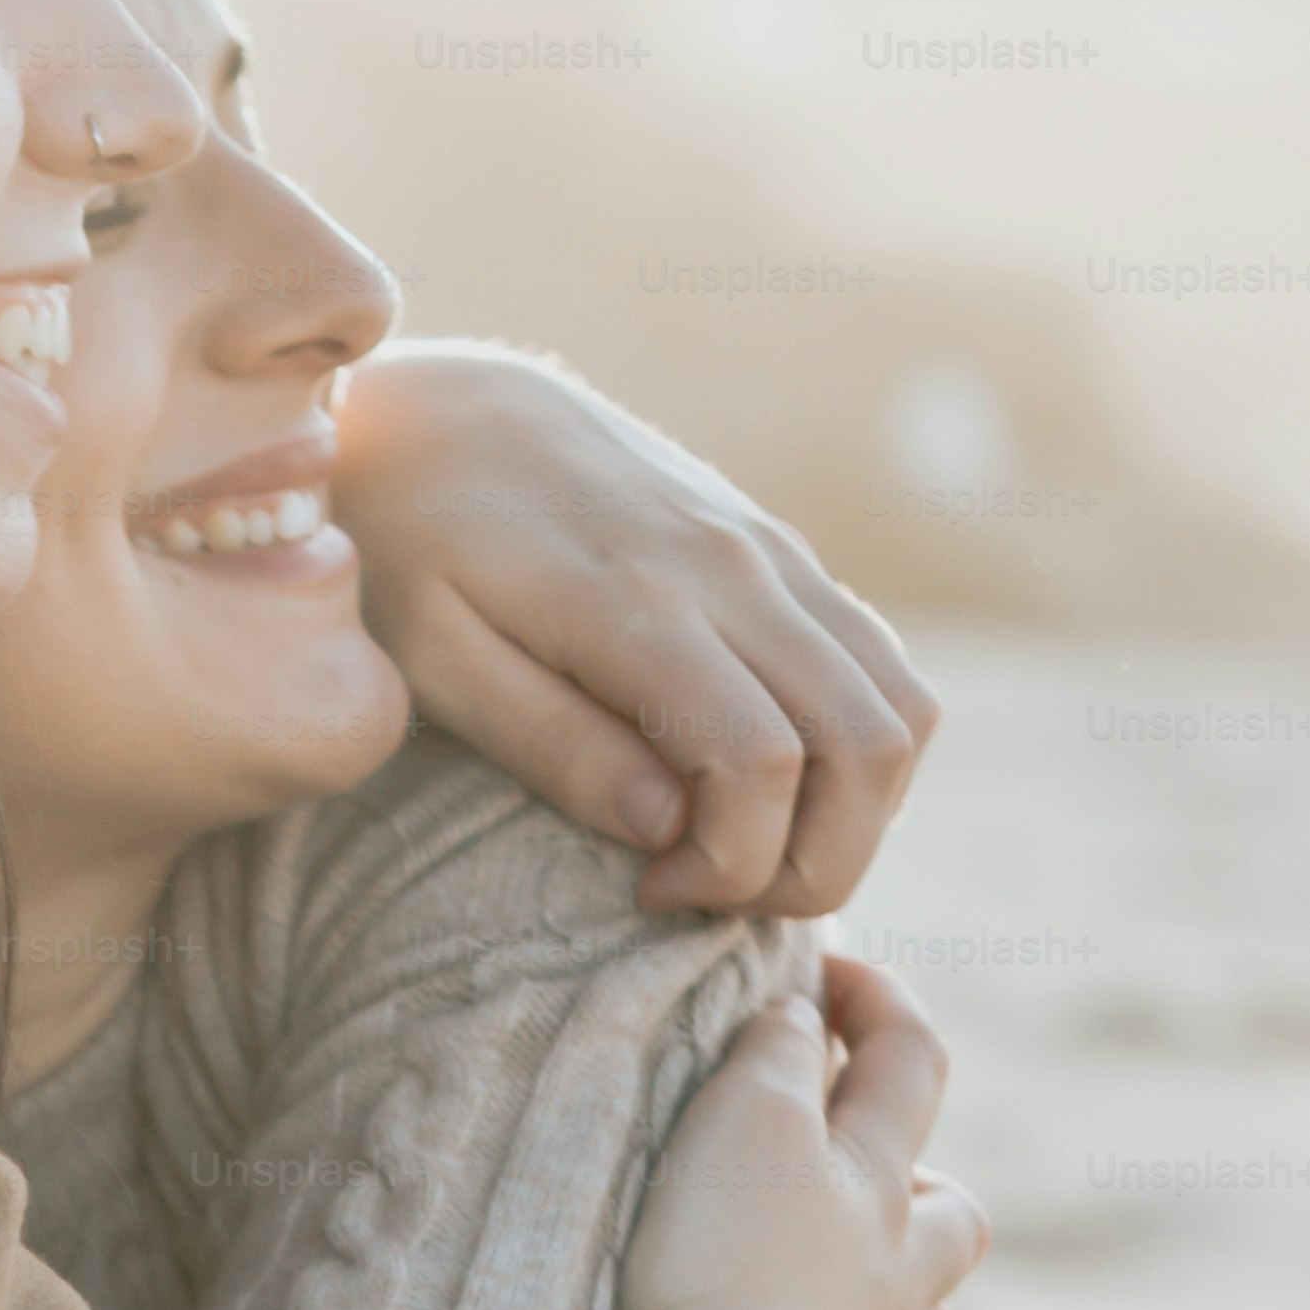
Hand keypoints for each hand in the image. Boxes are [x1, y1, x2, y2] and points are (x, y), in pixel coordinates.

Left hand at [329, 342, 938, 915]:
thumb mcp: (433, 659)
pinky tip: (767, 785)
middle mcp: (731, 569)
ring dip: (860, 811)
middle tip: (718, 895)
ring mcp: (770, 552)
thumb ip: (551, 745)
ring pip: (900, 705)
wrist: (441, 413)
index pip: (760, 762)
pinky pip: (877, 662)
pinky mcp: (781, 549)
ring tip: (748, 850)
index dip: (733, 861)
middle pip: (864, 744)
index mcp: (635, 602)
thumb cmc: (409, 546)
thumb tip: (668, 834)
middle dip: (819, 861)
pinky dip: (859, 746)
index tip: (653, 890)